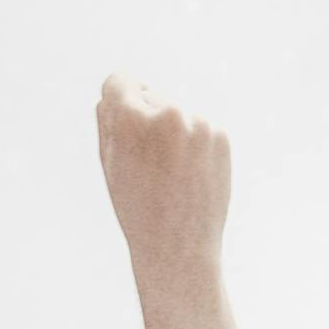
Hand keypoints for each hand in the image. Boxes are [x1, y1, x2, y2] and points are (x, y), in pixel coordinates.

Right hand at [97, 73, 230, 289]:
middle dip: (148, 121)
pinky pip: (200, 128)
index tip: (123, 112)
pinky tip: (190, 175)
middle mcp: (166, 112)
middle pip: (150, 97)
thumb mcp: (109, 162)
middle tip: (149, 164)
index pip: (120, 80)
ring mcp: (198, 124)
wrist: (179, 248)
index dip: (118, 97)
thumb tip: (114, 92)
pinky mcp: (220, 136)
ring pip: (177, 113)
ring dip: (173, 133)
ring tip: (172, 174)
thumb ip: (107, 119)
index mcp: (130, 117)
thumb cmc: (137, 208)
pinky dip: (195, 145)